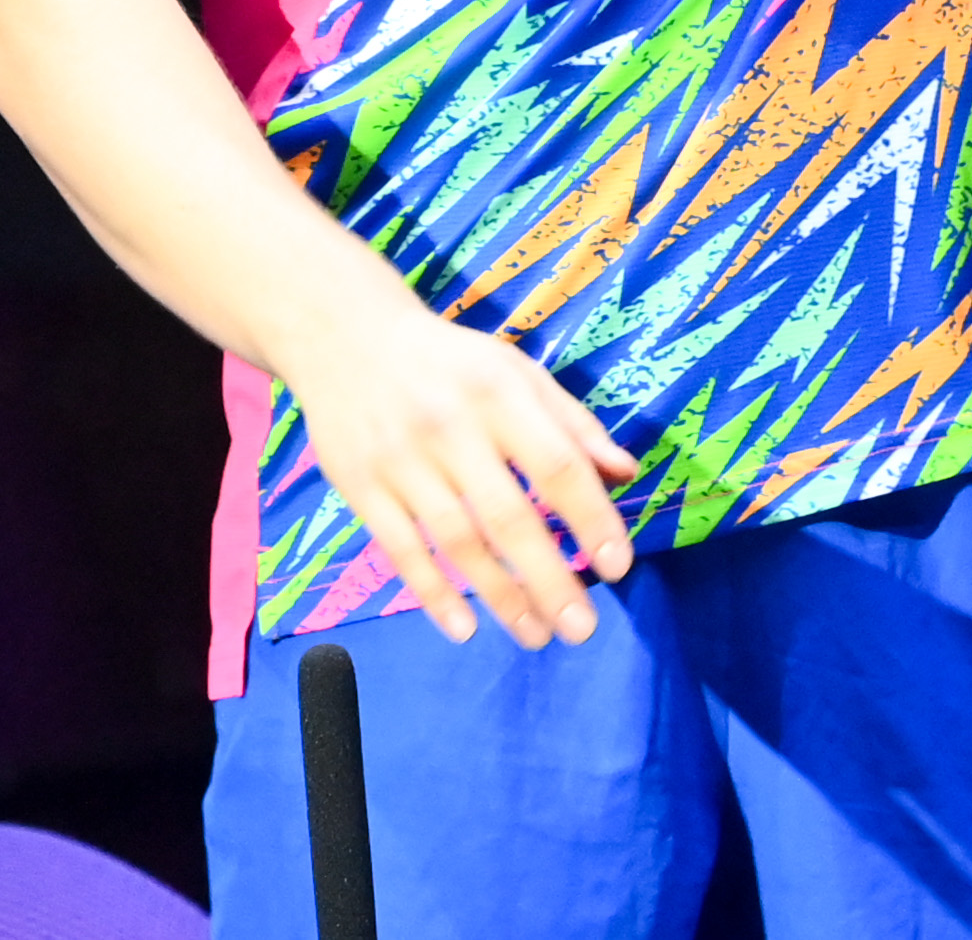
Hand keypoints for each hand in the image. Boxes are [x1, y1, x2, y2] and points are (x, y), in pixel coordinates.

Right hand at [276, 292, 639, 648]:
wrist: (345, 336)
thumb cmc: (449, 362)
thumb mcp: (516, 371)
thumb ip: (571, 423)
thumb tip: (625, 473)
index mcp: (498, 392)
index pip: (555, 464)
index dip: (591, 518)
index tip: (618, 566)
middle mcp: (450, 427)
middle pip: (508, 516)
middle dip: (549, 579)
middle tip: (582, 629)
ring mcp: (401, 460)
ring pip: (457, 542)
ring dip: (500, 596)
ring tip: (536, 635)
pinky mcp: (361, 486)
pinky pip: (401, 550)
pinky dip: (433, 593)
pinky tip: (465, 628)